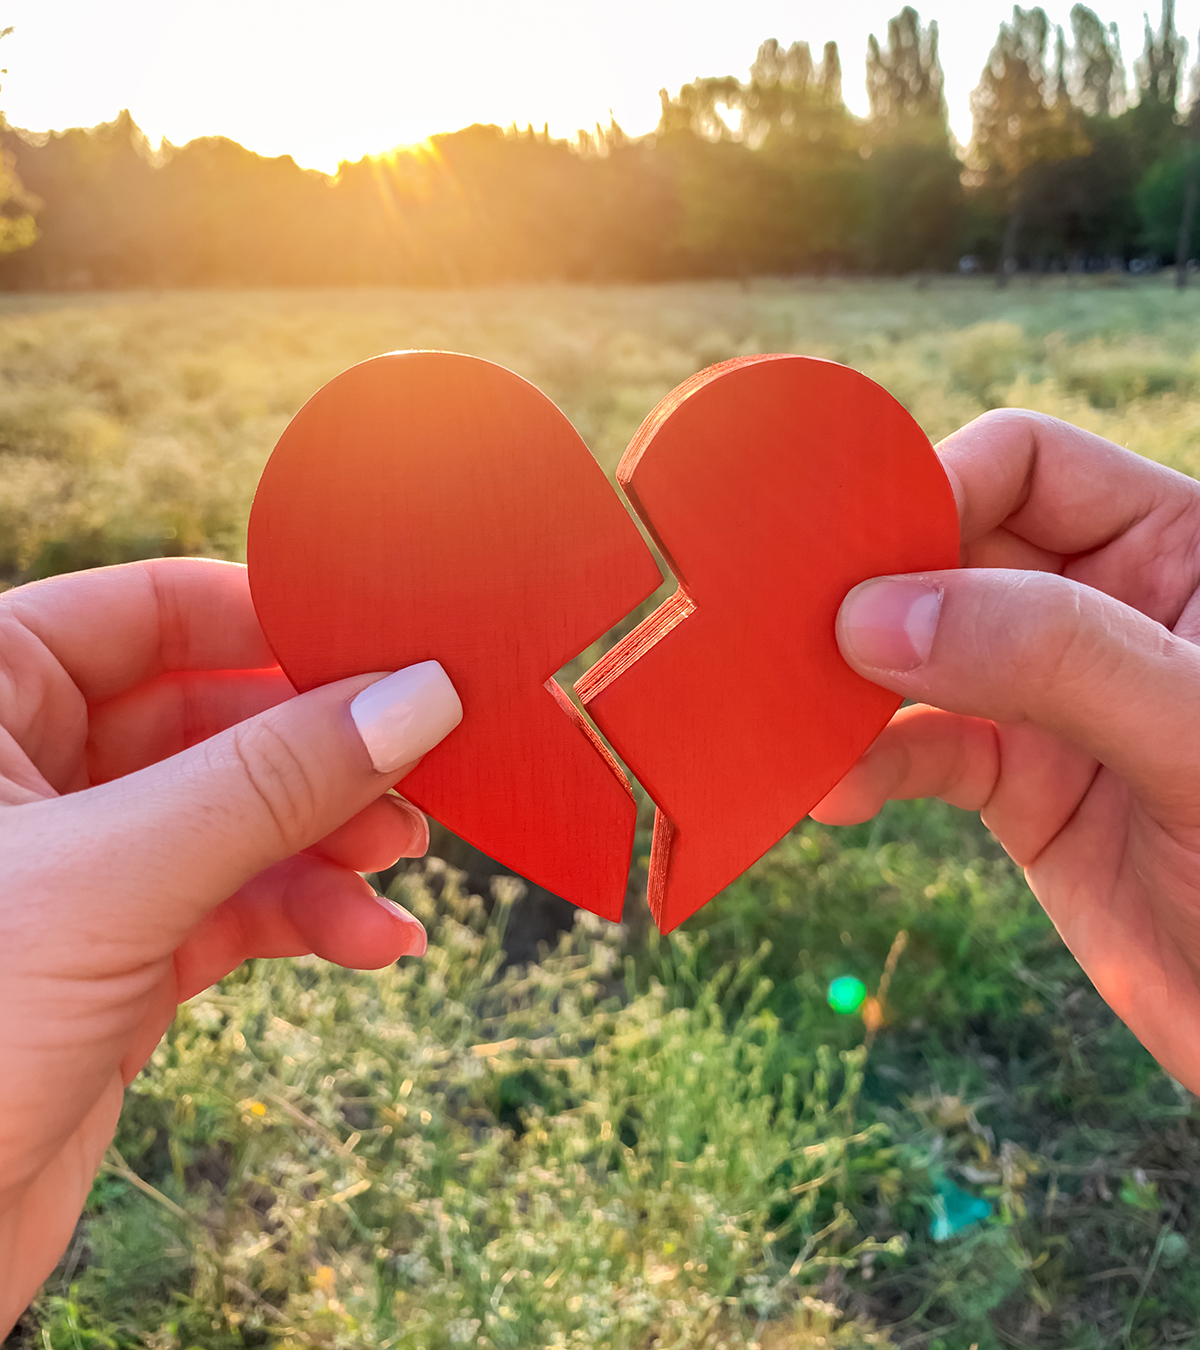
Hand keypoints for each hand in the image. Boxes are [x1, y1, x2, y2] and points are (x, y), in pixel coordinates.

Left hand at [0, 559, 460, 1323]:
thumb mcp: (112, 880)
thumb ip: (270, 781)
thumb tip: (417, 694)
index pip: (149, 611)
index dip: (271, 623)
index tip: (388, 648)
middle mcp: (30, 772)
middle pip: (215, 714)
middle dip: (322, 748)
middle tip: (417, 767)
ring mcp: (83, 867)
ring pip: (241, 815)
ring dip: (332, 839)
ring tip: (399, 862)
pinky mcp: (121, 954)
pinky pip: (240, 903)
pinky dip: (311, 917)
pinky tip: (374, 943)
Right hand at [813, 409, 1199, 1093]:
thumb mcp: (1191, 734)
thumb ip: (1051, 657)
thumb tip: (873, 616)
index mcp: (1176, 548)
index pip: (1025, 465)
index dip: (937, 492)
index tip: (858, 561)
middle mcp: (1107, 608)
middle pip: (954, 552)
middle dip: (872, 590)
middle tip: (788, 628)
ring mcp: (1056, 698)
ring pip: (922, 654)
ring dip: (853, 685)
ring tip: (795, 717)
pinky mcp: (1020, 784)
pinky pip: (923, 751)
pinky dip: (870, 766)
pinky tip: (836, 795)